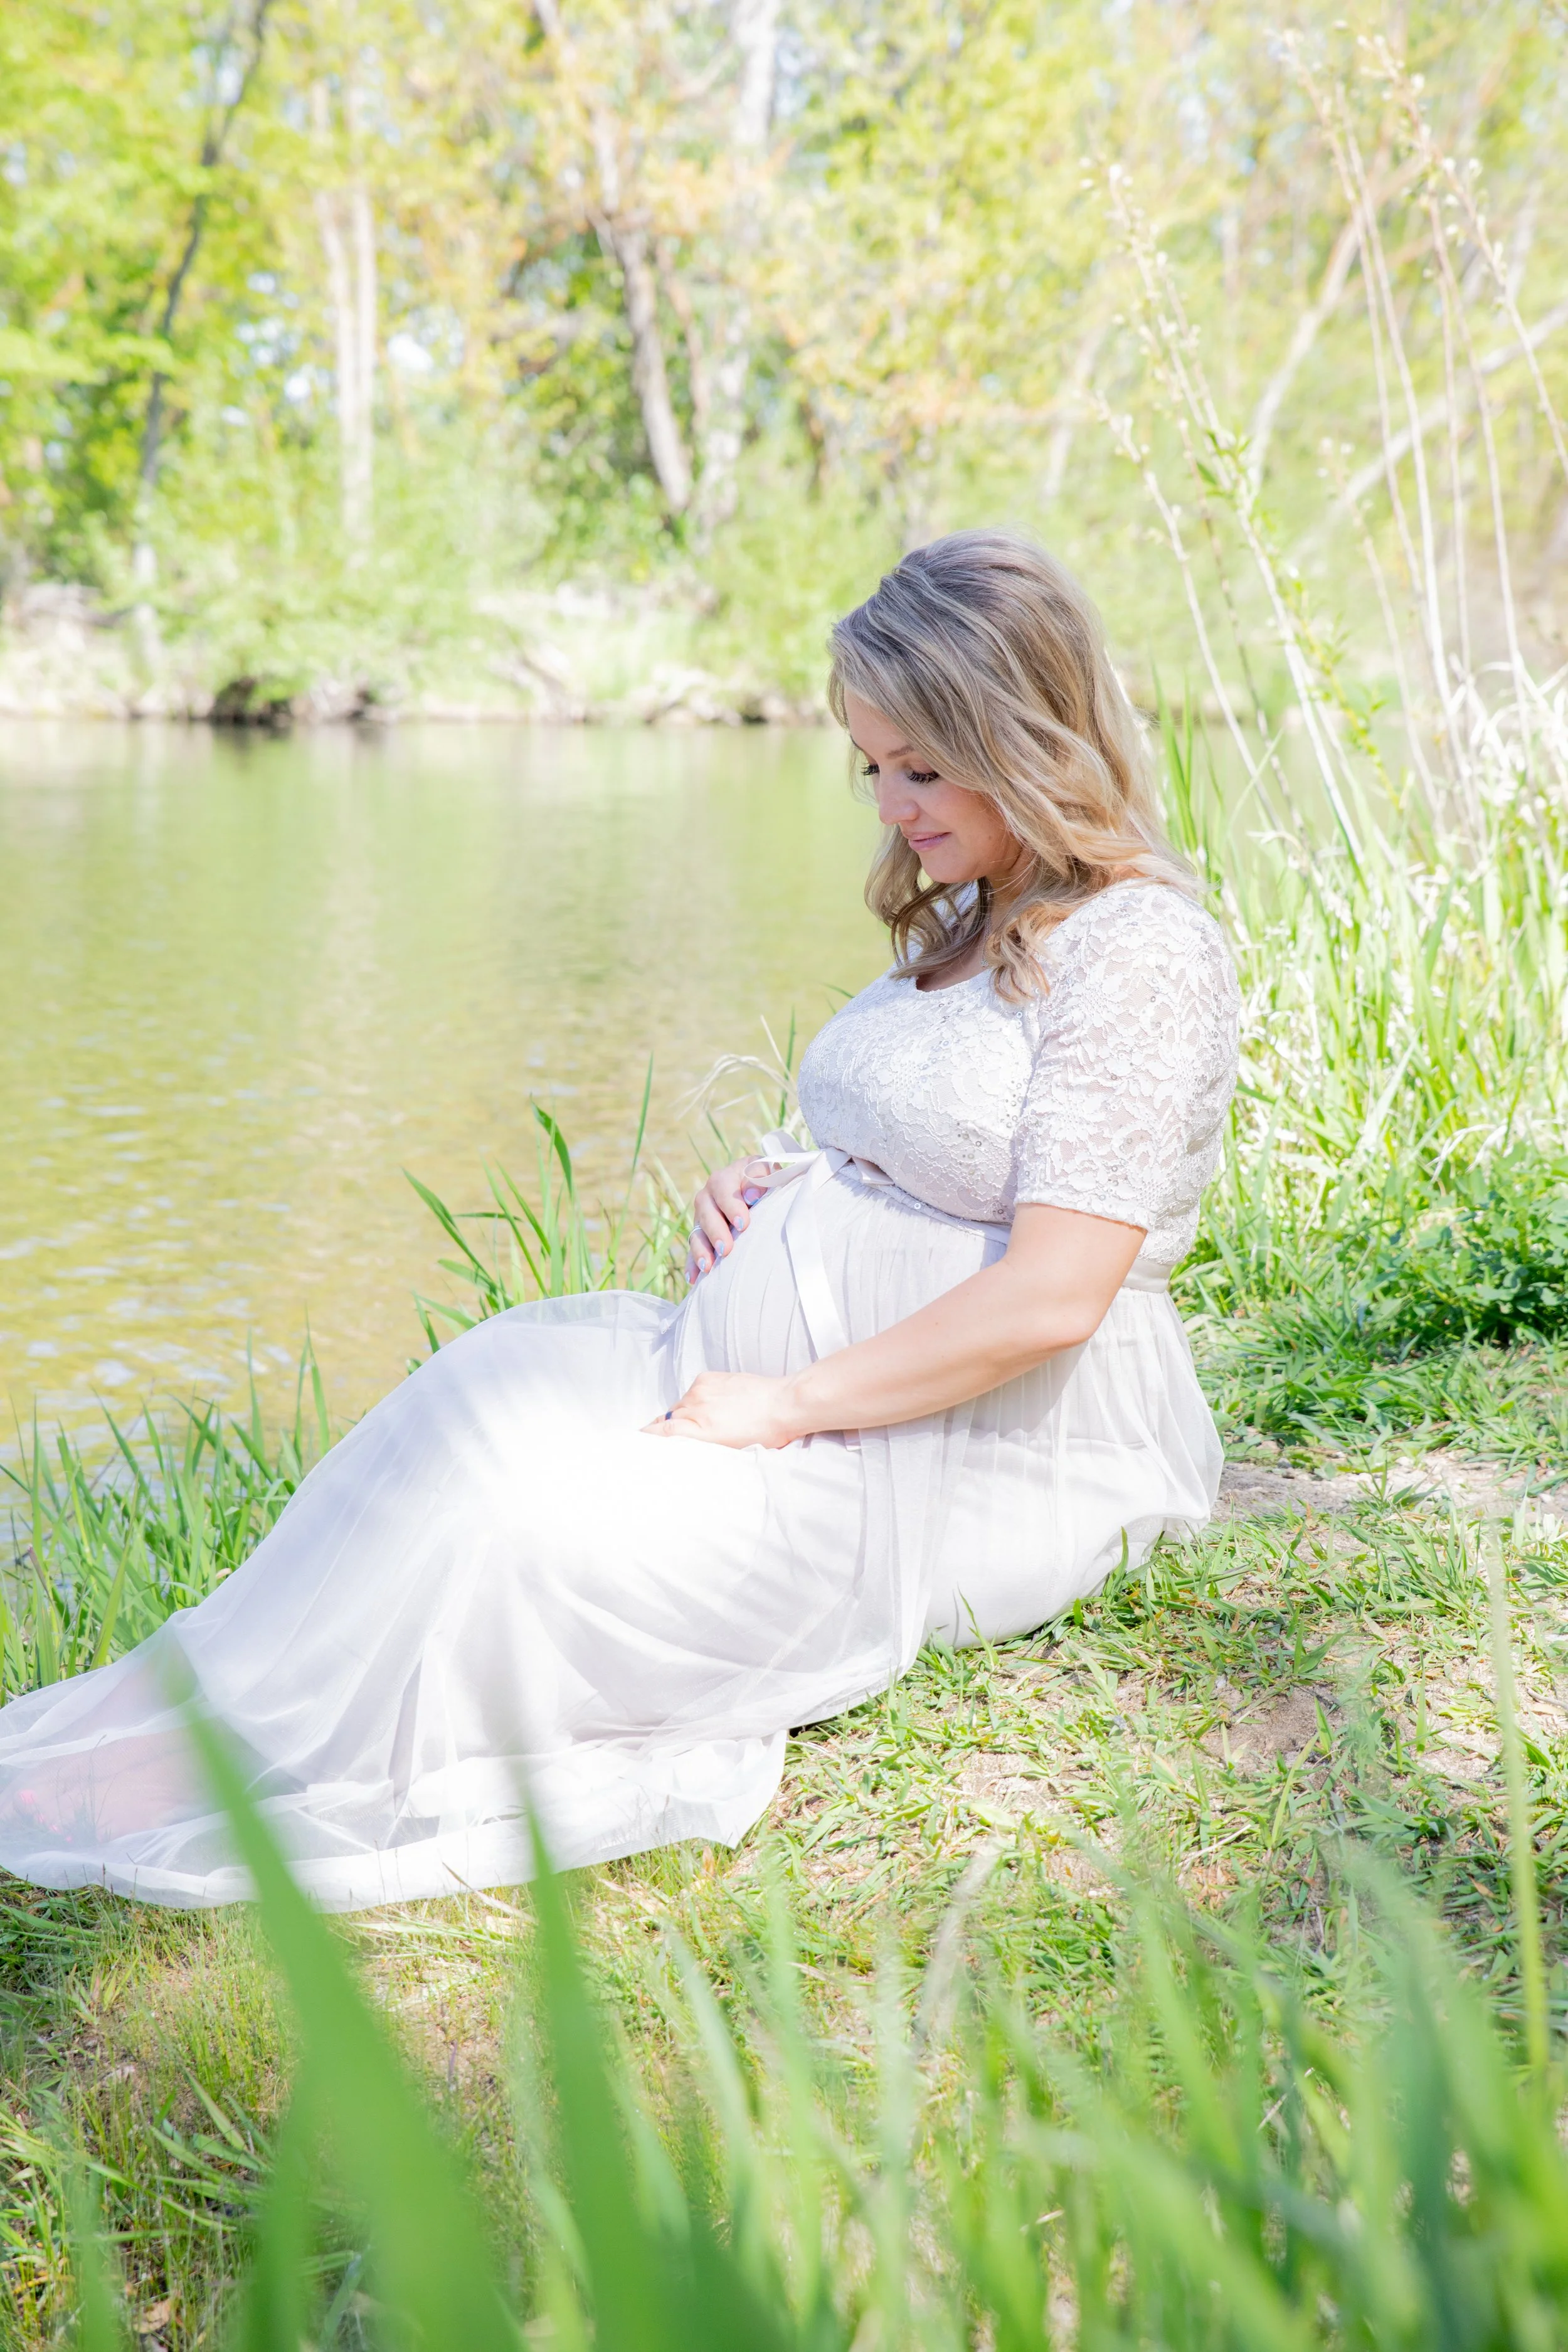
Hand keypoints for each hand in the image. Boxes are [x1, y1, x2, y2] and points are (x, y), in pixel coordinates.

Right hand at [642, 1371, 805, 1448]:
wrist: (783, 1404)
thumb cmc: (763, 1432)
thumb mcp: (729, 1449)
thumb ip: (697, 1445)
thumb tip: (674, 1441)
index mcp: (699, 1429)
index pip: (658, 1431)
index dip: (646, 1437)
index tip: (638, 1442)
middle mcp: (695, 1407)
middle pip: (667, 1418)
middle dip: (669, 1428)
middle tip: (679, 1438)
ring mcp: (700, 1390)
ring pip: (680, 1404)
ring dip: (685, 1413)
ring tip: (707, 1421)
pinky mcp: (708, 1377)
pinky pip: (692, 1391)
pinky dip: (697, 1399)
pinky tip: (714, 1406)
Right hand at [686, 1156, 772, 1283]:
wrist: (759, 1191)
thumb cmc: (766, 1182)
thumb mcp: (768, 1173)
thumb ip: (761, 1177)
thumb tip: (752, 1194)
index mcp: (725, 1178)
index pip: (722, 1188)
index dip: (731, 1205)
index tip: (743, 1223)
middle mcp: (709, 1196)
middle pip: (706, 1211)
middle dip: (715, 1232)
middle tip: (726, 1249)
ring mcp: (703, 1216)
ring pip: (697, 1232)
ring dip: (701, 1250)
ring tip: (708, 1266)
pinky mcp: (701, 1234)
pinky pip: (693, 1249)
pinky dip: (692, 1263)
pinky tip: (694, 1278)